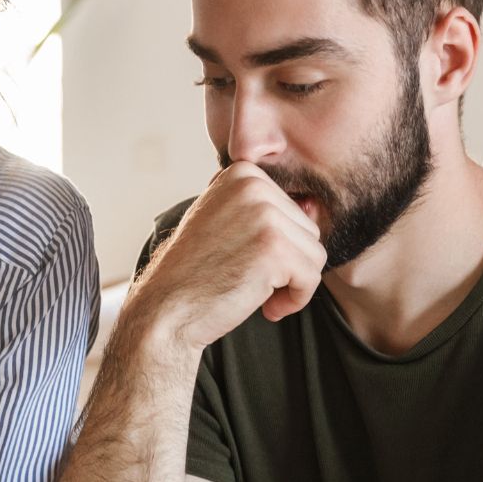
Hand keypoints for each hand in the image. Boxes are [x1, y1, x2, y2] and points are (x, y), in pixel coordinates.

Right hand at [130, 163, 325, 351]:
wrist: (166, 308)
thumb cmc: (197, 271)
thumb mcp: (226, 221)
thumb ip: (262, 209)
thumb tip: (315, 206)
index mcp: (241, 173)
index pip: (291, 210)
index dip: (275, 246)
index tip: (246, 261)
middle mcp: (253, 185)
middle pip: (308, 230)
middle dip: (287, 264)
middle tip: (251, 281)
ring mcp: (264, 215)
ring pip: (314, 253)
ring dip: (292, 283)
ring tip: (258, 293)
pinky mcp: (275, 248)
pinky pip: (312, 277)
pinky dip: (295, 300)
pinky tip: (266, 308)